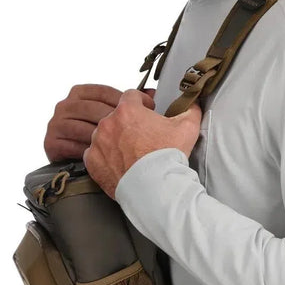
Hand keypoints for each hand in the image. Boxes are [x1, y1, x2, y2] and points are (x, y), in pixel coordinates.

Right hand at [44, 84, 155, 162]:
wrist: (80, 169)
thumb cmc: (103, 140)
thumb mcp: (115, 116)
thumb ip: (131, 103)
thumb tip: (153, 93)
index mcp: (80, 93)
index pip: (103, 92)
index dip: (126, 101)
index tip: (147, 110)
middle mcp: (65, 105)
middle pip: (95, 110)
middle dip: (118, 123)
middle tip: (138, 134)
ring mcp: (56, 123)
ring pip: (86, 129)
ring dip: (106, 140)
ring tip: (125, 148)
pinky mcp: (51, 143)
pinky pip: (75, 146)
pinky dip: (93, 154)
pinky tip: (108, 159)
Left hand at [83, 89, 202, 198]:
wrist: (155, 188)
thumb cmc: (168, 158)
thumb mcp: (187, 128)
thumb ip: (189, 110)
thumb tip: (192, 105)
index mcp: (127, 111)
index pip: (131, 96)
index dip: (141, 102)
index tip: (147, 110)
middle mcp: (108, 124)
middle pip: (117, 116)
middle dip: (128, 123)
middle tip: (142, 137)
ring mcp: (97, 143)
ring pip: (104, 135)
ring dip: (115, 140)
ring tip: (131, 153)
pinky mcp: (92, 162)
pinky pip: (96, 154)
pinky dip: (106, 158)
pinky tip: (120, 164)